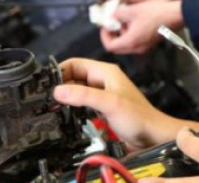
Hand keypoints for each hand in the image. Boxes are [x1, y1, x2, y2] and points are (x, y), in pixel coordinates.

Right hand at [53, 58, 198, 149]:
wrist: (153, 136)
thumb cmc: (140, 117)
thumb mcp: (109, 103)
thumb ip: (84, 96)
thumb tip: (58, 90)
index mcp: (106, 72)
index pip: (74, 63)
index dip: (59, 71)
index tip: (46, 84)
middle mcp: (103, 81)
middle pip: (73, 77)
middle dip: (59, 85)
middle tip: (46, 98)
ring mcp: (102, 94)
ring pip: (76, 90)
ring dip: (65, 97)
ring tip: (54, 106)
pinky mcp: (101, 108)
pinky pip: (81, 103)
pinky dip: (72, 107)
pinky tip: (66, 115)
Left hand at [100, 0, 183, 53]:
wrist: (175, 15)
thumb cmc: (154, 12)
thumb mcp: (132, 10)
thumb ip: (116, 14)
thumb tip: (109, 16)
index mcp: (130, 42)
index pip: (109, 46)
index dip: (104, 35)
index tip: (106, 25)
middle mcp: (136, 49)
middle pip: (117, 48)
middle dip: (112, 36)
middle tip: (112, 24)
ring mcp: (144, 48)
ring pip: (126, 46)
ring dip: (122, 35)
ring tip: (124, 21)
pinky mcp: (150, 44)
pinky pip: (135, 43)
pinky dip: (130, 36)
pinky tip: (135, 23)